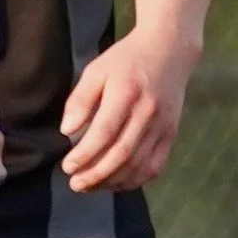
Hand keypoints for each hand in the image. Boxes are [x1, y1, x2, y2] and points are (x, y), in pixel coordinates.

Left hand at [60, 33, 193, 193]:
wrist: (169, 51)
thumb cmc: (126, 61)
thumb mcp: (97, 70)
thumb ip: (80, 99)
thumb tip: (67, 131)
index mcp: (126, 93)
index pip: (104, 133)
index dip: (85, 154)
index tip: (67, 166)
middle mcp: (148, 112)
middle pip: (121, 153)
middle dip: (95, 174)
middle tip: (75, 184)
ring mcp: (163, 126)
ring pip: (138, 164)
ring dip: (112, 181)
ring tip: (90, 186)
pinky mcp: (171, 134)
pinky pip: (154, 166)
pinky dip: (134, 180)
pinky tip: (115, 183)